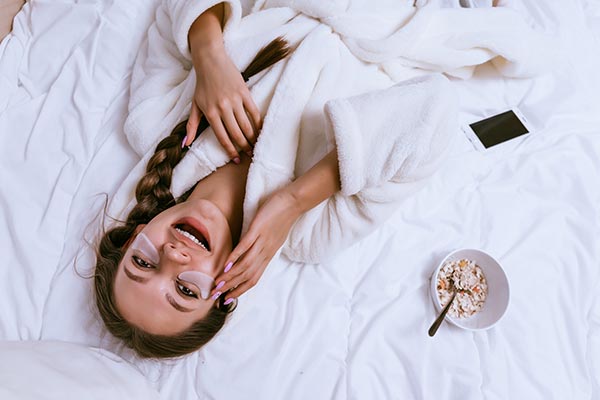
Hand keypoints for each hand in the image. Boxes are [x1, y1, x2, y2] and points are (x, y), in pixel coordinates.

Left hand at [184, 44, 261, 162]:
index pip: (222, 137)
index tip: (236, 159)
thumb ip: (191, 125)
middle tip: (249, 154)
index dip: (230, 150)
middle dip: (244, 146)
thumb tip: (186, 144)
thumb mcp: (195, 105)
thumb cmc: (202, 84)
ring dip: (252, 137)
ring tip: (255, 145)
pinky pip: (253, 112)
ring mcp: (235, 100)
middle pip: (236, 133)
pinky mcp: (244, 92)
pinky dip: (258, 122)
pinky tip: (260, 129)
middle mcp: (223, 108)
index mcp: (210, 113)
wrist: (210, 60)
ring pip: (246, 125)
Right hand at [210, 189, 301, 301]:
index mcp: (268, 255)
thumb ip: (262, 247)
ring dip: (231, 276)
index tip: (228, 299)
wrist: (294, 202)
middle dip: (231, 287)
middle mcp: (265, 252)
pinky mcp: (258, 229)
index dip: (240, 290)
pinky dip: (236, 257)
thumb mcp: (272, 237)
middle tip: (216, 296)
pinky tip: (227, 265)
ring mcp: (262, 241)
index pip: (253, 278)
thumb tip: (250, 253)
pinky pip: (246, 246)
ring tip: (218, 284)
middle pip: (248, 276)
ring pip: (246, 265)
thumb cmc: (282, 217)